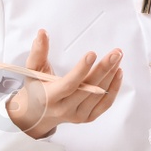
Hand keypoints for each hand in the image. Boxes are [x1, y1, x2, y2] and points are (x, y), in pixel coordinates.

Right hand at [4, 29, 122, 138]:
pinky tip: (118, 73)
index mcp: (49, 97)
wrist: (37, 114)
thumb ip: (38, 52)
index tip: (92, 54)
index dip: (81, 70)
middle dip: (104, 69)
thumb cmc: (36, 88)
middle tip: (115, 53)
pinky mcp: (87, 118)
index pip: (69, 84)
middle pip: (88, 88)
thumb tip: (43, 33)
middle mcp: (64, 109)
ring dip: (110, 75)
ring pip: (99, 95)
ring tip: (117, 57)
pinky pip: (105, 104)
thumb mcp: (33, 70)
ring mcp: (77, 115)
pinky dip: (114, 88)